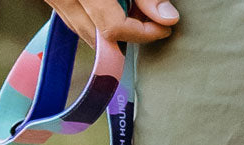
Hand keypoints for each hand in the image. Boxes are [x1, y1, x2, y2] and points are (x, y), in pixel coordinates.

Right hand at [46, 0, 178, 45]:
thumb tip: (167, 18)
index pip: (114, 28)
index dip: (143, 33)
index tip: (163, 27)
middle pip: (101, 37)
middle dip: (131, 34)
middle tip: (151, 18)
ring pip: (87, 33)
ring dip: (114, 30)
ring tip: (133, 10)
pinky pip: (76, 21)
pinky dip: (97, 21)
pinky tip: (113, 7)